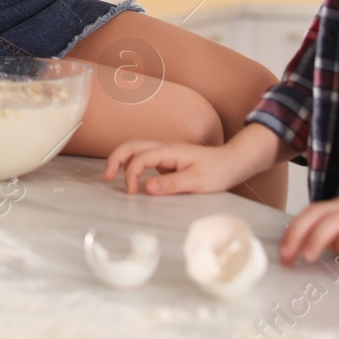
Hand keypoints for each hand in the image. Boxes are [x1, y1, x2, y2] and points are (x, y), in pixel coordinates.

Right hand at [103, 140, 241, 195]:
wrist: (231, 163)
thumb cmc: (217, 172)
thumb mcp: (197, 181)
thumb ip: (172, 184)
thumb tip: (147, 188)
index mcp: (170, 151)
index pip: (141, 158)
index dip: (131, 174)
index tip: (131, 193)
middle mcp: (164, 148)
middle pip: (132, 145)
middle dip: (116, 158)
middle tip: (106, 177)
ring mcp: (165, 153)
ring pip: (136, 148)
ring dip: (121, 158)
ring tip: (111, 175)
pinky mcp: (167, 160)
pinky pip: (143, 157)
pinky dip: (131, 163)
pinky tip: (129, 175)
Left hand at [279, 198, 338, 267]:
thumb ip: (324, 241)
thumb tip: (299, 250)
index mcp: (335, 210)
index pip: (307, 216)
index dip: (292, 233)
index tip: (283, 255)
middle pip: (317, 214)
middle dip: (298, 234)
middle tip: (289, 256)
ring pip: (337, 220)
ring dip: (319, 237)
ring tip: (308, 255)